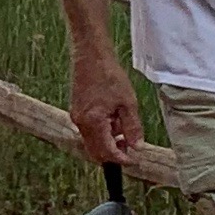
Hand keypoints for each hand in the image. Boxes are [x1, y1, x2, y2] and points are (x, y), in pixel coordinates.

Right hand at [69, 48, 143, 163]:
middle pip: (96, 152)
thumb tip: (137, 147)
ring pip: (92, 142)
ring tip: (123, 126)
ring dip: (108, 142)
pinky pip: (88, 130)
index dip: (123, 159)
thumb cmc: (109, 75)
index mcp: (93, 122)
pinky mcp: (76, 110)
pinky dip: (101, 132)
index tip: (135, 159)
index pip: (108, 152)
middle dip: (114, 153)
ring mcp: (76, 116)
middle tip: (130, 146)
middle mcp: (80, 122)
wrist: (91, 55)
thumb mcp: (128, 103)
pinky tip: (113, 118)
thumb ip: (133, 128)